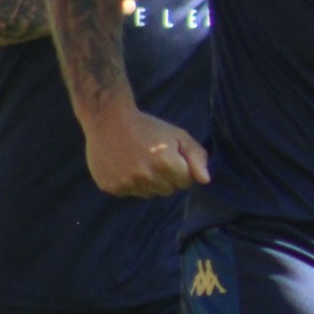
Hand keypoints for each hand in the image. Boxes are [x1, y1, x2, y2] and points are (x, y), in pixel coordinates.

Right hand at [86, 107, 208, 197]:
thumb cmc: (149, 127)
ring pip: (150, 193)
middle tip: (155, 158)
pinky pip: (130, 192)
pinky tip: (126, 165)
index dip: (182, 169)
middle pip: (169, 190)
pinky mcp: (111, 187)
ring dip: (150, 182)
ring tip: (140, 161)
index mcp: (165, 163)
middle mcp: (145, 176)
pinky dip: (131, 183)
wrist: (108, 120)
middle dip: (168, 177)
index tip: (172, 156)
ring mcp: (126, 183)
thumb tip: (205, 181)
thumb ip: (197, 158)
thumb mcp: (179, 136)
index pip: (186, 182)